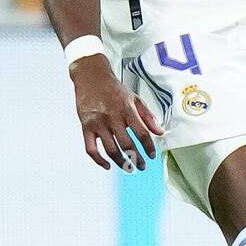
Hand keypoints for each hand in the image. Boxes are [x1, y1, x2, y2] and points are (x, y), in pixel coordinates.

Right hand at [71, 53, 164, 170]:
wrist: (91, 77)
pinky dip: (99, 160)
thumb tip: (160, 132)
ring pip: (111, 150)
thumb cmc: (113, 89)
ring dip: (121, 162)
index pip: (142, 133)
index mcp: (127, 110)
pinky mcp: (86, 127)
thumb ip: (148, 116)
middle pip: (127, 144)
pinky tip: (107, 165)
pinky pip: (91, 149)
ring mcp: (98, 123)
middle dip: (136, 159)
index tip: (152, 156)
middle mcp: (112, 117)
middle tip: (142, 166)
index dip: (148, 147)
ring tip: (128, 168)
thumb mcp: (134, 99)